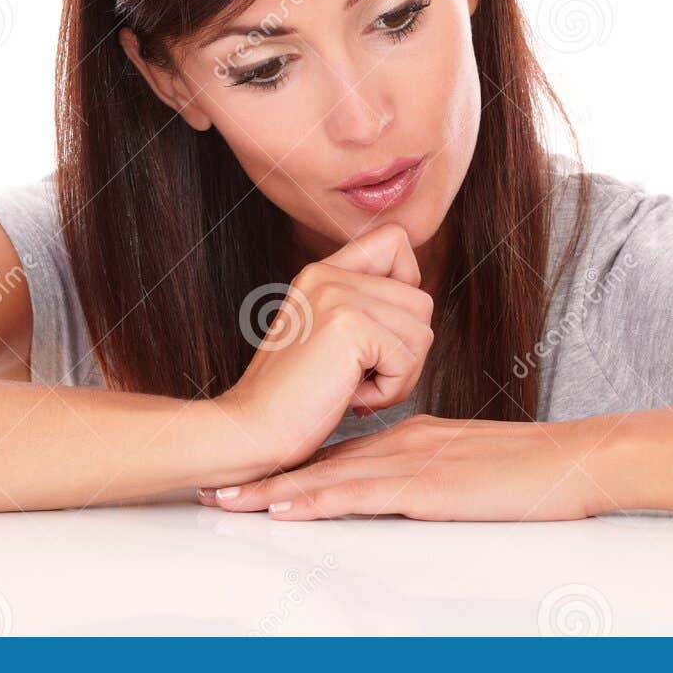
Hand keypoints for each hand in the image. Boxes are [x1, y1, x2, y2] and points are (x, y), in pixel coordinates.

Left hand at [198, 413, 605, 520]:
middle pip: (322, 459)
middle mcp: (404, 440)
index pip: (340, 449)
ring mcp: (415, 462)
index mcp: (414, 434)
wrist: (575, 460)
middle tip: (217, 483)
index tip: (249, 469)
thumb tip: (400, 488)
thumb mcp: (470, 462)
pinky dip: (317, 500)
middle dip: (266, 472)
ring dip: (274, 489)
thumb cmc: (533, 469)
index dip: (293, 460)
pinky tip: (286, 508)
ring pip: (329, 475)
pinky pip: (361, 494)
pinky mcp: (429, 487)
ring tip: (228, 499)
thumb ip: (431, 469)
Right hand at [212, 223, 434, 473]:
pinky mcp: (349, 326)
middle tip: (362, 377)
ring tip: (355, 387)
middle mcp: (329, 274)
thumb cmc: (295, 399)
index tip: (380, 331)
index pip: (395, 241)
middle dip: (405, 352)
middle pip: (420, 301)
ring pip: (421, 332)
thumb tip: (420, 306)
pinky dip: (389, 392)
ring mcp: (337, 296)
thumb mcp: (326, 337)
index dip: (408, 286)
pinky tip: (350, 399)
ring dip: (399, 375)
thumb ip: (363, 308)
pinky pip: (407, 360)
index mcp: (322, 272)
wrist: (251, 431)